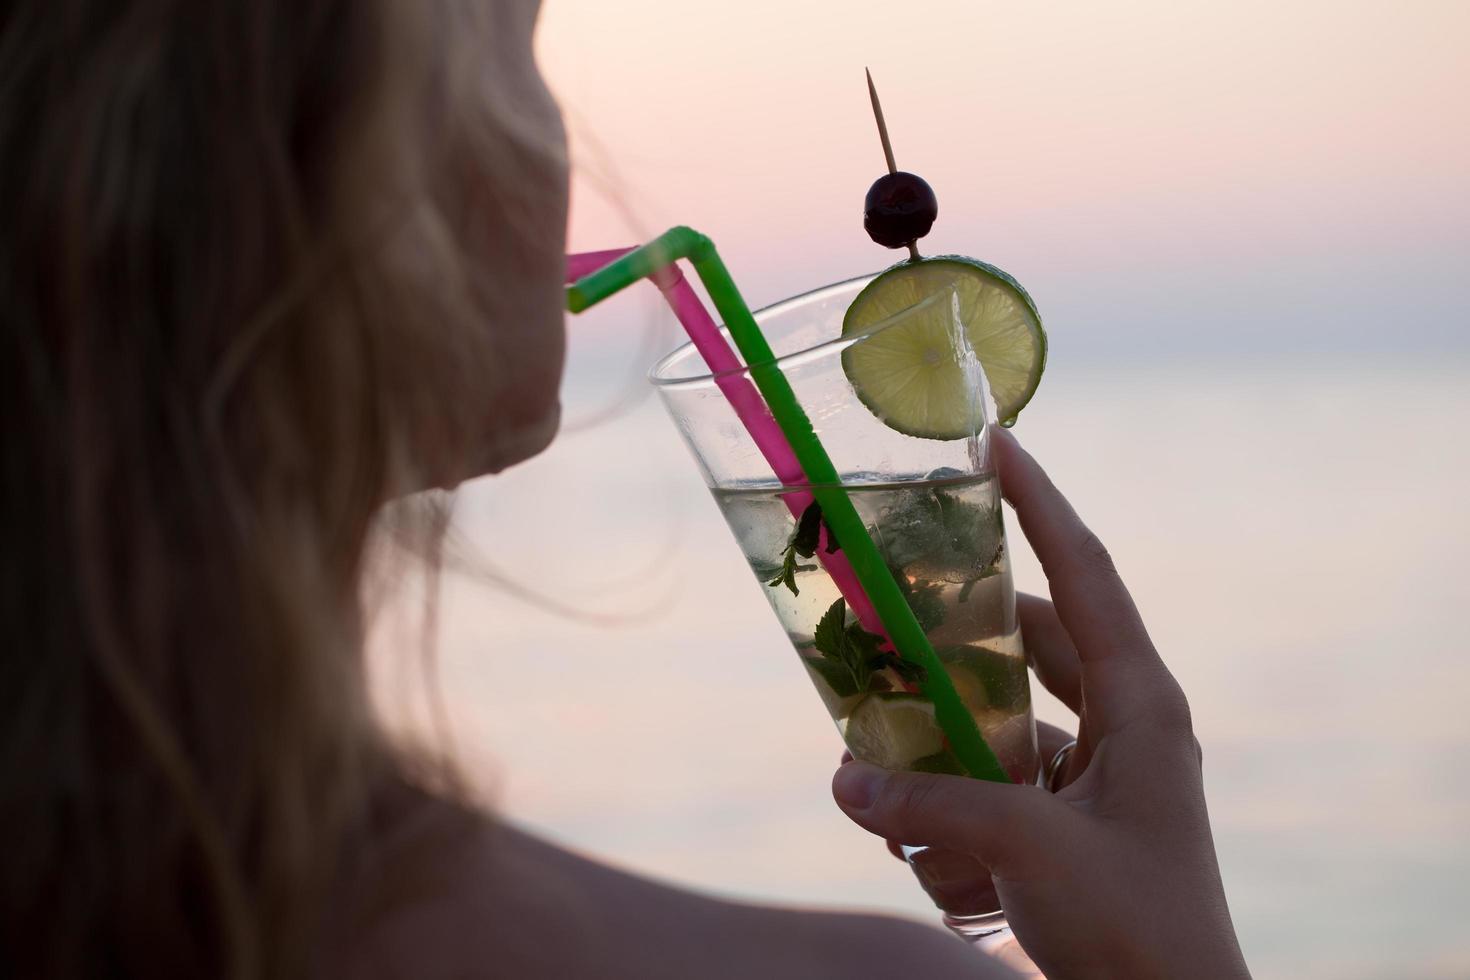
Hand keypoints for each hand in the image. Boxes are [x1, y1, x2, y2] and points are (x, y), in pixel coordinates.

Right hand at [830, 428, 1250, 979]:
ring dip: (947, 743)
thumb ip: (931, 805)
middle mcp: (1123, 724)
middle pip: (1029, 643)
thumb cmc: (1136, 929)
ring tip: (893, 770)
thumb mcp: (1030, 852)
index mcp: (1140, 702)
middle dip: (959, 637)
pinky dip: (958, 811)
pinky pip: (1000, 789)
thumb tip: (843, 779)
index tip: (998, 443)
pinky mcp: (1075, 824)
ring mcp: (1101, 777)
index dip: (1042, 502)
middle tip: (893, 610)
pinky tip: (930, 858)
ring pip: (1004, 721)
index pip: (1087, 572)